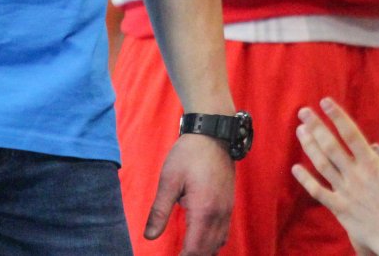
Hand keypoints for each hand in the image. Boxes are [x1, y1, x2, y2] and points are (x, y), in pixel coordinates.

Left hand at [144, 133, 234, 255]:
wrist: (214, 135)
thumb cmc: (189, 154)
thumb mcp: (168, 180)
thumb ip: (159, 211)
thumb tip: (149, 237)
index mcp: (203, 211)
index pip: (194, 250)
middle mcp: (219, 215)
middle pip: (207, 251)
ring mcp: (227, 210)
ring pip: (218, 245)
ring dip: (203, 253)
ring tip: (186, 253)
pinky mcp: (229, 205)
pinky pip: (223, 233)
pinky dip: (212, 244)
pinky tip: (201, 242)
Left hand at [292, 99, 378, 255]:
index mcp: (372, 165)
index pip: (351, 134)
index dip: (337, 116)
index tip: (324, 101)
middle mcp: (355, 175)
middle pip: (330, 145)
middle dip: (316, 126)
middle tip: (303, 111)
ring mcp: (345, 191)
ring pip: (322, 164)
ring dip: (309, 146)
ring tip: (299, 130)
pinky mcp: (339, 207)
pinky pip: (318, 192)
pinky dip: (306, 180)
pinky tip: (295, 168)